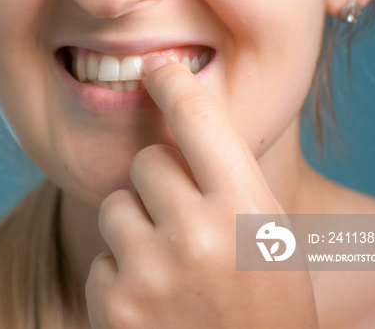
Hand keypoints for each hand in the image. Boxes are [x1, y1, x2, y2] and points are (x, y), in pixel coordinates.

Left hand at [85, 56, 317, 327]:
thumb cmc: (267, 309)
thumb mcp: (272, 243)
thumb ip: (231, 185)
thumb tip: (179, 122)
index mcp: (249, 211)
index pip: (199, 120)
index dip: (175, 85)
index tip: (158, 69)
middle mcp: (197, 234)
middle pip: (148, 162)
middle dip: (160, 184)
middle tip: (186, 224)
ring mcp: (150, 271)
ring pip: (116, 205)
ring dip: (136, 227)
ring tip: (171, 269)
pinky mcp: (113, 303)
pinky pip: (103, 256)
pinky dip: (122, 274)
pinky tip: (154, 304)